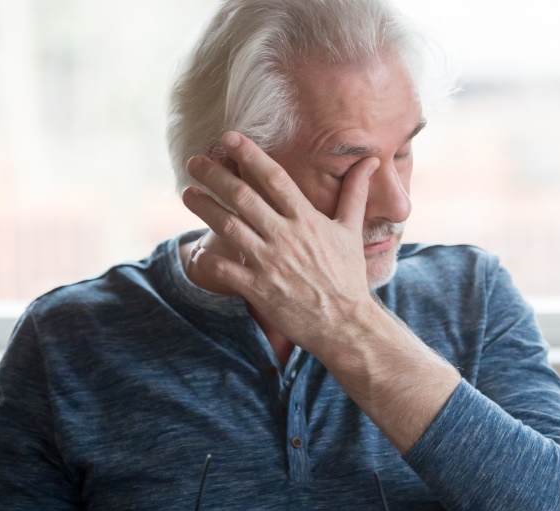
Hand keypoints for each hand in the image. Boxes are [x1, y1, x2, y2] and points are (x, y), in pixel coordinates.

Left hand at [180, 132, 379, 357]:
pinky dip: (207, 257)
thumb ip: (354, 193)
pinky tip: (197, 248)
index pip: (274, 178)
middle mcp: (285, 236)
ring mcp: (269, 262)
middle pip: (242, 196)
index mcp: (306, 219)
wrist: (345, 323)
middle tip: (194, 161)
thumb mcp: (351, 231)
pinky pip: (224, 268)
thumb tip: (371, 161)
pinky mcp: (258, 288)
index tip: (229, 138)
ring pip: (228, 226)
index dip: (249, 154)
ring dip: (203, 207)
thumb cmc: (348, 276)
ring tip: (187, 192)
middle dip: (214, 175)